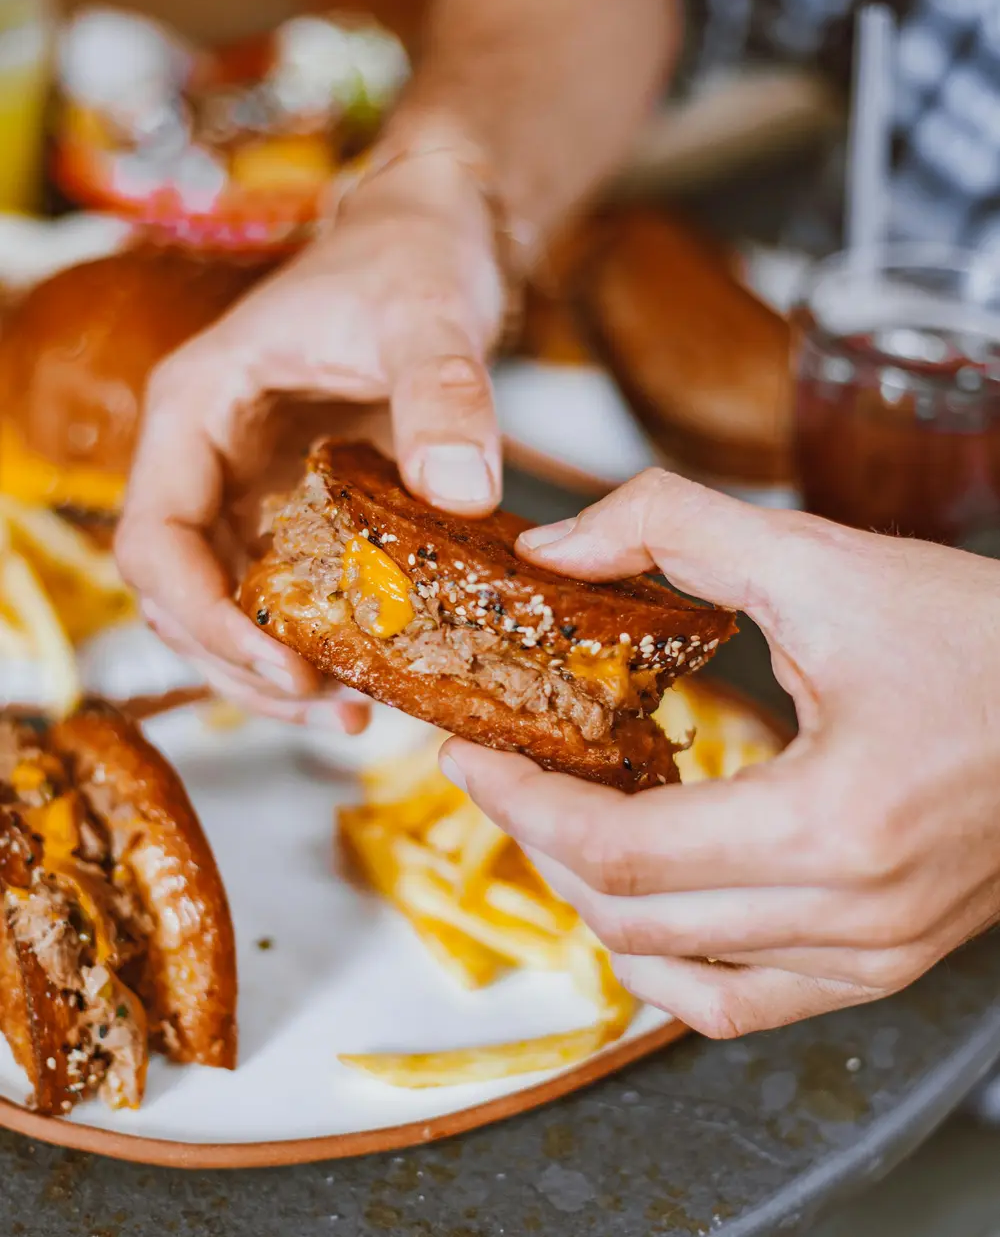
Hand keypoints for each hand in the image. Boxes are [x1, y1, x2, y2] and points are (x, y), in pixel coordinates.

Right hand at [115, 148, 506, 722]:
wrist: (436, 236)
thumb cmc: (411, 256)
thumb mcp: (427, 314)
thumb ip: (444, 392)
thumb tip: (465, 490)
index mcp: (196, 408)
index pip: (156, 538)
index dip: (205, 615)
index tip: (287, 665)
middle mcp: (206, 455)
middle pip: (182, 594)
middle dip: (244, 664)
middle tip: (334, 713)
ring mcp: (247, 485)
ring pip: (228, 604)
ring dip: (277, 669)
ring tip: (356, 714)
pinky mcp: (296, 503)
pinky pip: (286, 589)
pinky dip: (318, 638)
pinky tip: (374, 672)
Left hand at [439, 469, 999, 1035]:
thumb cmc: (984, 638)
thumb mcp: (825, 557)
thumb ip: (675, 527)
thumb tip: (556, 546)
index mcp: (832, 823)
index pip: (620, 852)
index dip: (520, 801)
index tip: (470, 750)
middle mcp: (853, 916)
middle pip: (632, 916)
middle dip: (540, 840)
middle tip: (504, 769)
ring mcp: (873, 955)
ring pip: (677, 971)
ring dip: (596, 899)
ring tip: (565, 818)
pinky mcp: (885, 961)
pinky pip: (744, 1002)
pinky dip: (671, 956)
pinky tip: (647, 894)